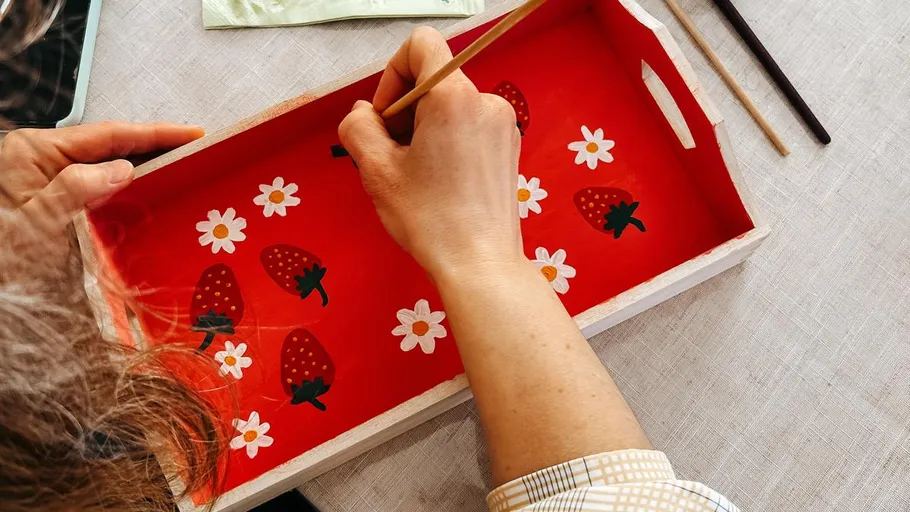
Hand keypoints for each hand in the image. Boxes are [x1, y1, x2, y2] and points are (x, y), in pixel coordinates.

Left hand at [0, 121, 203, 262]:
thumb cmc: (4, 256)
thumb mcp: (37, 222)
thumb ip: (75, 188)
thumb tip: (123, 169)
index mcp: (37, 151)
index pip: (108, 135)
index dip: (155, 134)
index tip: (194, 134)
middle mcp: (44, 158)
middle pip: (112, 145)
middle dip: (155, 147)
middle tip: (198, 150)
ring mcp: (51, 179)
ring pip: (109, 165)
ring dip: (146, 167)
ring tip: (184, 168)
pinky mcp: (59, 200)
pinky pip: (101, 187)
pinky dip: (130, 188)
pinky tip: (153, 193)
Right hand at [338, 27, 523, 281]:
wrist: (480, 264)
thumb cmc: (432, 220)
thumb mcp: (376, 170)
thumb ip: (358, 126)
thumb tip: (363, 114)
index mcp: (454, 97)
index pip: (420, 44)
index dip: (392, 74)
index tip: (385, 117)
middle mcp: (486, 102)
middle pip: (433, 80)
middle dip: (404, 111)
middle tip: (392, 156)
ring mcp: (502, 126)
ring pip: (449, 106)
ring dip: (423, 130)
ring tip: (415, 174)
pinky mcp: (508, 148)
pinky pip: (468, 126)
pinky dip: (446, 142)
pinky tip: (437, 181)